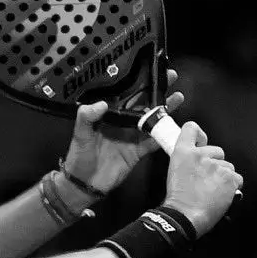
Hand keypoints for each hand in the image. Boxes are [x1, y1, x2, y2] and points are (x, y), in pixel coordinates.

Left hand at [62, 68, 184, 196]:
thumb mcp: (80, 135)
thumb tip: (101, 104)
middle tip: (171, 77)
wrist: (84, 183)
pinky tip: (176, 128)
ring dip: (164, 111)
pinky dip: (164, 136)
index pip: (124, 97)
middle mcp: (122, 124)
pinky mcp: (138, 152)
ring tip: (177, 97)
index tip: (148, 73)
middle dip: (157, 92)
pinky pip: (153, 142)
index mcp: (108, 116)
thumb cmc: (79, 157)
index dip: (136, 85)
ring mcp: (131, 137)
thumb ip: (86, 118)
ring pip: (152, 121)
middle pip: (142, 105)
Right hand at [162, 121, 242, 236]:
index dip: (198, 134)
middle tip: (205, 176)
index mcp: (183, 152)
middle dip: (214, 162)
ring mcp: (217, 166)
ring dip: (222, 176)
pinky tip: (219, 193)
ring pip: (227, 166)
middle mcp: (200, 155)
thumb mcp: (173, 172)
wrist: (185, 214)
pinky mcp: (230, 178)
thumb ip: (185, 160)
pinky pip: (236, 178)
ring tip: (211, 188)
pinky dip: (231, 186)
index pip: (191, 129)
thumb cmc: (178, 198)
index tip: (200, 141)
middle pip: (217, 150)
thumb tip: (194, 159)